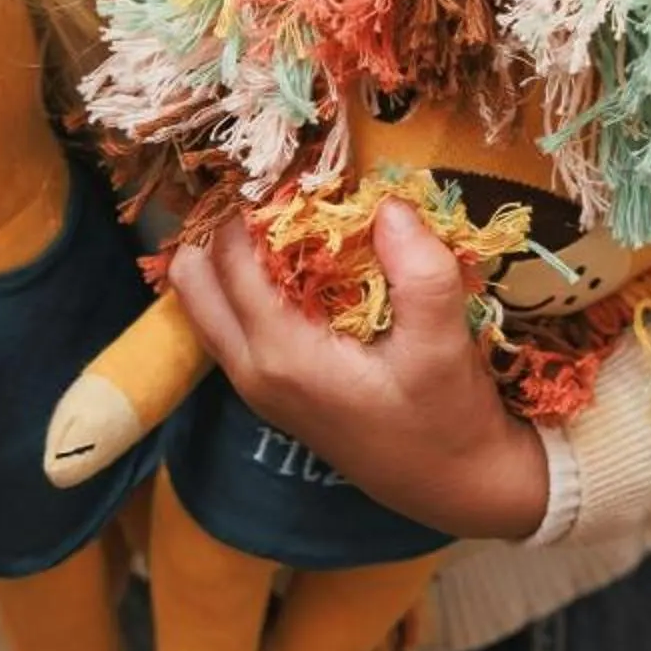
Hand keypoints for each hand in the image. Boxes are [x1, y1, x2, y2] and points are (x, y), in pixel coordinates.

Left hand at [167, 200, 549, 540]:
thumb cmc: (449, 419)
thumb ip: (419, 272)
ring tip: (284, 211)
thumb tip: (387, 203)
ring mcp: (255, 383)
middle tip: (276, 185)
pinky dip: (244, 280)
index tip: (288, 163)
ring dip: (229, 251)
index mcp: (281, 357)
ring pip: (204, 300)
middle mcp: (252, 370)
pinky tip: (296, 255)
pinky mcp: (271, 387)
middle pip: (192, 277)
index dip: (250, 200)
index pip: (231, 257)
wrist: (458, 487)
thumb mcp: (443, 345)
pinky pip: (228, 318)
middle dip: (222, 223)